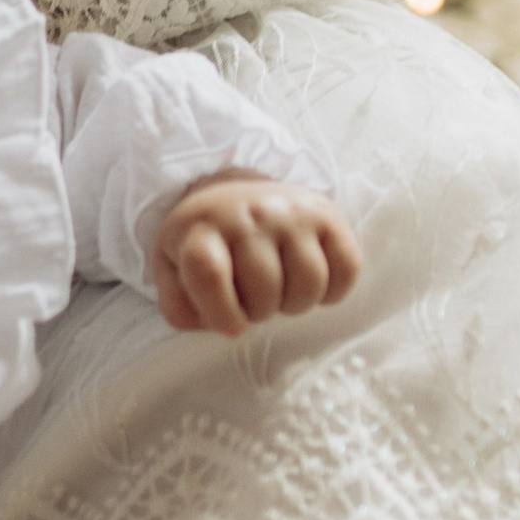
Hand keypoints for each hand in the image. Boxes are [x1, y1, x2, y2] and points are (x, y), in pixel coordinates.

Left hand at [153, 179, 361, 335]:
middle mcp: (248, 214)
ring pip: (309, 283)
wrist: (236, 192)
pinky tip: (310, 283)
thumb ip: (178, 305)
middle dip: (260, 311)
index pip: (208, 272)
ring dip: (296, 304)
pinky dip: (333, 291)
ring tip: (280, 292)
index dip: (221, 312)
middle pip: (265, 287)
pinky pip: (346, 269)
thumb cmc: (207, 242)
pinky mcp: (326, 214)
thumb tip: (203, 323)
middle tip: (254, 301)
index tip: (233, 327)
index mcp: (201, 228)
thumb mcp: (174, 268)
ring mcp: (290, 211)